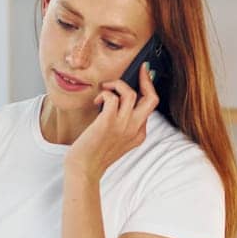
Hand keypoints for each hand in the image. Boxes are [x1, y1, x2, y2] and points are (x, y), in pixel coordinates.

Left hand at [62, 61, 160, 182]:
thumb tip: (120, 98)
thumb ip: (124, 123)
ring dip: (117, 85)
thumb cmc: (96, 153)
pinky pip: (112, 97)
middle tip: (138, 68)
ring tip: (106, 90)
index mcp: (139, 134)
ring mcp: (122, 126)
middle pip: (151, 98)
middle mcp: (134, 129)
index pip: (151, 106)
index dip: (148, 87)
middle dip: (145, 79)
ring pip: (130, 93)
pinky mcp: (107, 122)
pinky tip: (96, 101)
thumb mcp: (118, 139)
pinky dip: (104, 94)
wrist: (85, 169)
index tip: (145, 73)